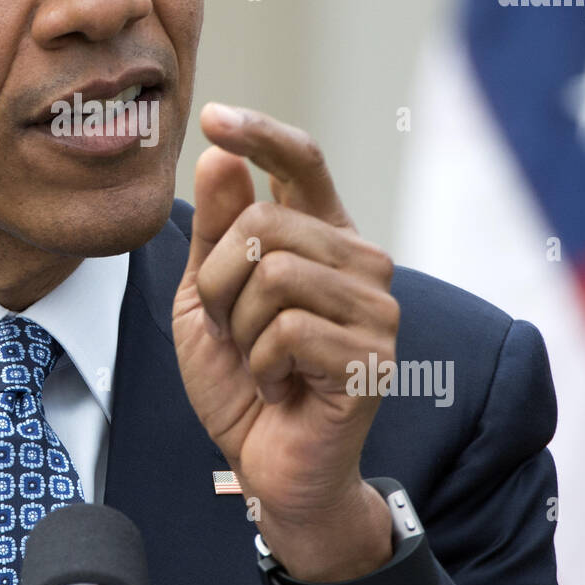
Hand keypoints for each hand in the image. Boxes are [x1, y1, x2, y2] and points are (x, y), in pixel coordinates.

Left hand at [172, 104, 402, 584]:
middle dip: (218, 279)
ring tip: (258, 360)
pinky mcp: (374, 356)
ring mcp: (376, 308)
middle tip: (228, 328)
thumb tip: (220, 154)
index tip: (213, 116)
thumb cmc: (244, 382)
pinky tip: (280, 387)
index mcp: (323, 238)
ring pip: (274, 272)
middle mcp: (360, 262)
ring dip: (239, 325)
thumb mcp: (208, 299)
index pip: (302, 161)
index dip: (260, 131)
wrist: (270, 468)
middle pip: (266, 221)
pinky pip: (288, 329)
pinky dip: (262, 363)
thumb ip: (215, 231)